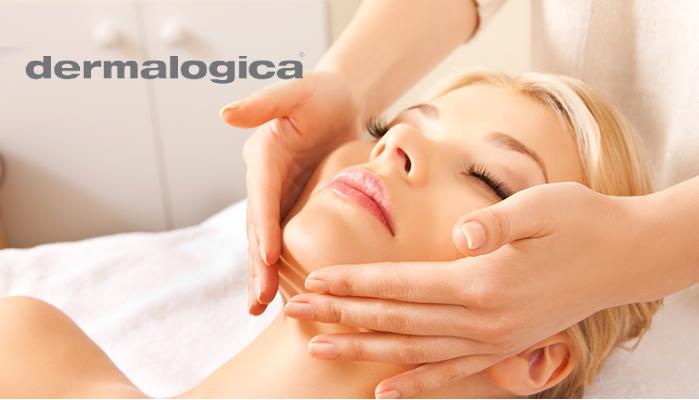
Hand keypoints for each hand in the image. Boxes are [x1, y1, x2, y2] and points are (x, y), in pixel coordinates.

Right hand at [221, 71, 364, 314]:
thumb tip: (225, 114)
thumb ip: (264, 103)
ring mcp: (275, 195)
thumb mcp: (296, 91)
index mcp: (264, 155)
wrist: (339, 102)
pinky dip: (276, 265)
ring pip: (264, 239)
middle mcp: (264, 179)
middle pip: (258, 225)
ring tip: (259, 305)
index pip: (262, 194)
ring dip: (261, 271)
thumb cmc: (321, 94)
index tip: (268, 256)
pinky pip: (282, 239)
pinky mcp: (289, 205)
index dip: (264, 226)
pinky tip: (277, 292)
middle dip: (259, 262)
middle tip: (261, 298)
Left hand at [285, 182, 652, 397]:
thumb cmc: (581, 221)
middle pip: (396, 320)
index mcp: (484, 280)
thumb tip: (464, 236)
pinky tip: (385, 390)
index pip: (401, 284)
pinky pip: (452, 372)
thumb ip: (497, 223)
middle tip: (294, 313)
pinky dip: (416, 383)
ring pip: (414, 350)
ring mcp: (494, 339)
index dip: (355, 283)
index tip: (314, 281)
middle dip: (341, 315)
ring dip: (364, 350)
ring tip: (320, 348)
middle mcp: (484, 319)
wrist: (625, 256)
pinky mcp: (504, 347)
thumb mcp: (543, 206)